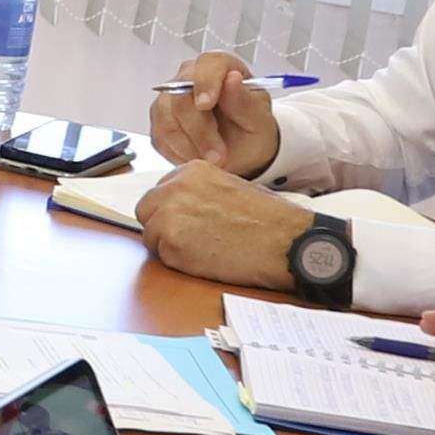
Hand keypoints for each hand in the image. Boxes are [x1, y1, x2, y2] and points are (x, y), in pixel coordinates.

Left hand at [136, 162, 321, 289]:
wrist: (287, 241)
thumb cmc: (270, 219)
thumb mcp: (231, 187)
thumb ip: (200, 192)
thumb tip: (182, 206)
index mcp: (191, 171)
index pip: (160, 192)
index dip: (171, 211)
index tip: (186, 223)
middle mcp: (175, 187)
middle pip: (147, 210)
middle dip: (162, 226)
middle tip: (190, 240)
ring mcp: (170, 214)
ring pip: (151, 234)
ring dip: (170, 246)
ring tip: (204, 250)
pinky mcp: (172, 242)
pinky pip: (161, 256)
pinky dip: (178, 262)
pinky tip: (207, 259)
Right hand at [144, 52, 284, 175]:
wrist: (241, 152)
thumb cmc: (251, 131)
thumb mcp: (260, 121)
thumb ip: (245, 102)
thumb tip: (232, 79)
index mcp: (221, 68)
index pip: (207, 65)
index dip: (205, 83)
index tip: (206, 104)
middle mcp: (191, 77)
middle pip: (180, 95)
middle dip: (199, 129)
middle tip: (219, 154)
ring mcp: (171, 98)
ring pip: (167, 118)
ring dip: (190, 145)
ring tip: (213, 160)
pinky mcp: (160, 121)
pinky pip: (161, 136)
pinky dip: (180, 152)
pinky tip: (198, 157)